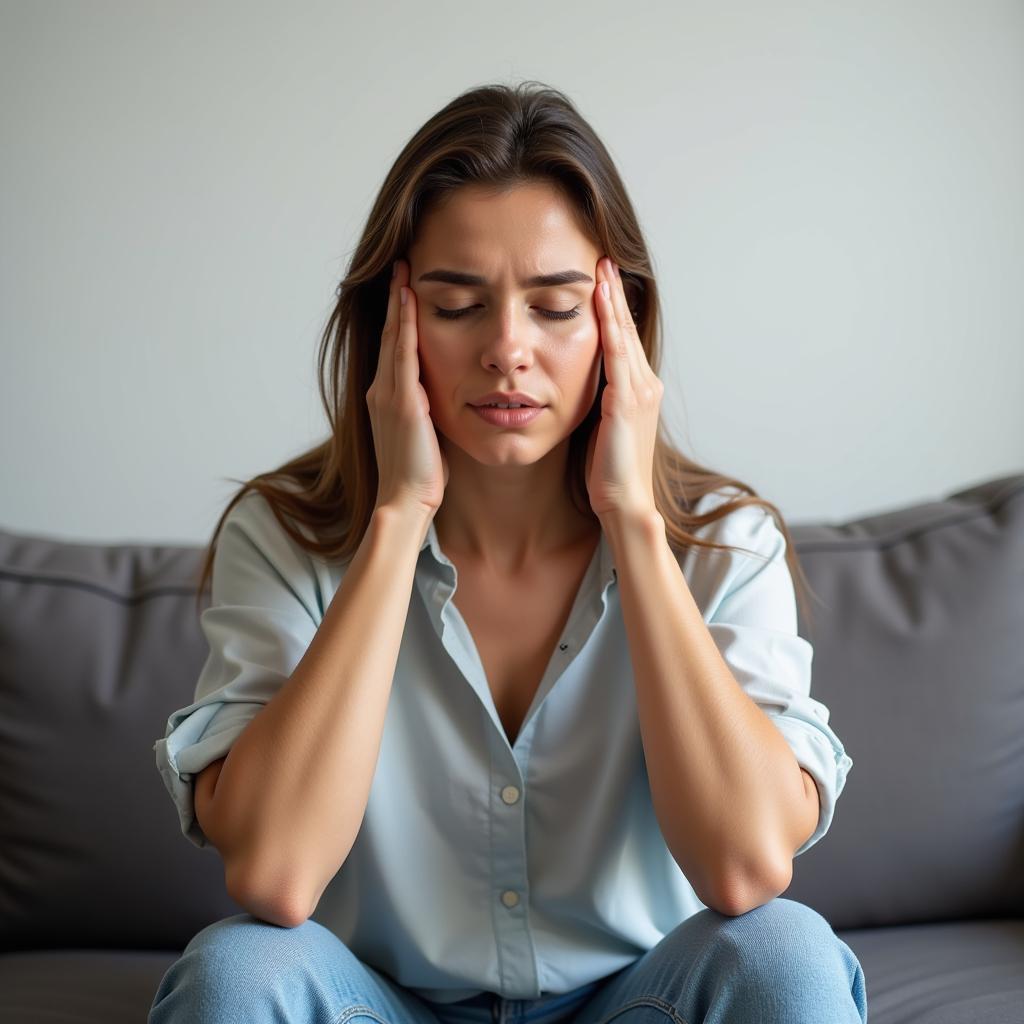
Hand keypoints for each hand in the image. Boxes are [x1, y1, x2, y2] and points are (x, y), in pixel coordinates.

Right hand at [367, 259, 448, 516]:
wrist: (404, 501)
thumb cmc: (421, 476)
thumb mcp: (425, 435)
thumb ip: (429, 411)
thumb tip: (443, 399)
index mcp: (387, 398)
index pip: (393, 348)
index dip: (397, 317)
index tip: (405, 288)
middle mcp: (381, 390)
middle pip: (387, 334)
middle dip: (393, 299)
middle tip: (398, 264)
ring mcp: (387, 394)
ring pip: (391, 337)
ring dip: (397, 301)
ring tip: (402, 269)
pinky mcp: (400, 401)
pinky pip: (401, 352)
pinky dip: (403, 324)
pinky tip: (408, 298)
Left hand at [584, 257, 662, 522]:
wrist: (625, 503)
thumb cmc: (608, 473)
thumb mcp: (602, 428)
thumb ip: (597, 402)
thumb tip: (578, 384)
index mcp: (639, 391)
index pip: (624, 340)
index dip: (614, 309)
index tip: (601, 279)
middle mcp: (645, 385)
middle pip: (627, 329)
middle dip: (615, 294)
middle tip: (604, 258)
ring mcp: (639, 392)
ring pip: (624, 335)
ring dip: (612, 300)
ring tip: (602, 269)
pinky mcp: (626, 402)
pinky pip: (617, 354)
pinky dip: (609, 326)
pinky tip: (599, 303)